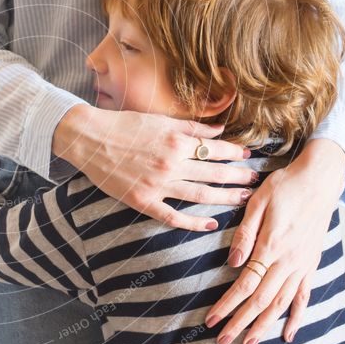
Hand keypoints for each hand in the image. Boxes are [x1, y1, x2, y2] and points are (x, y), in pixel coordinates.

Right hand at [52, 105, 256, 231]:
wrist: (89, 139)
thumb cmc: (123, 125)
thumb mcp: (159, 119)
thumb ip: (191, 127)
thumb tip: (220, 130)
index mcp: (176, 140)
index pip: (216, 149)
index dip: (236, 153)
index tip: (250, 157)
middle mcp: (171, 163)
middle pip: (214, 173)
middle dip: (238, 177)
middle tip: (255, 181)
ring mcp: (158, 185)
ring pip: (201, 195)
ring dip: (226, 198)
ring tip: (244, 199)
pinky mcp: (143, 201)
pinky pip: (174, 216)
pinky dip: (194, 223)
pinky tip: (212, 224)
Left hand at [204, 138, 344, 343]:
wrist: (320, 180)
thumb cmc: (284, 186)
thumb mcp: (258, 202)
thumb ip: (245, 234)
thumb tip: (232, 262)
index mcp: (271, 246)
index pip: (244, 284)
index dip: (227, 305)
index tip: (211, 320)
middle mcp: (288, 261)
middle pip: (261, 301)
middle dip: (240, 323)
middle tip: (223, 342)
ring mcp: (302, 265)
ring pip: (281, 304)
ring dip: (264, 326)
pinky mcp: (311, 264)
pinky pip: (304, 295)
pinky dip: (296, 316)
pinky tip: (287, 333)